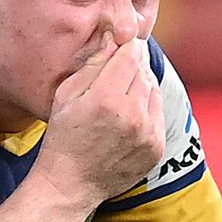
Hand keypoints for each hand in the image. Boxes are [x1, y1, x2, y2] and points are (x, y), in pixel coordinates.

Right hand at [35, 33, 165, 206]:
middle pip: (143, 70)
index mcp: (106, 98)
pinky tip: (128, 113)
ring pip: (154, 89)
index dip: (125, 45)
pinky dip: (147, 106)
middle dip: (132, 64)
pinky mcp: (156, 146)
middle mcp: (132, 115)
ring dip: (141, 84)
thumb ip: (92, 65)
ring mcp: (148, 133)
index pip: (130, 54)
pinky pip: (158, 112)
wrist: (71, 183)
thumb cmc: (62, 136)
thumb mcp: (66, 95)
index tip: (119, 44)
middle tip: (117, 67)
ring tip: (120, 92)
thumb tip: (112, 38)